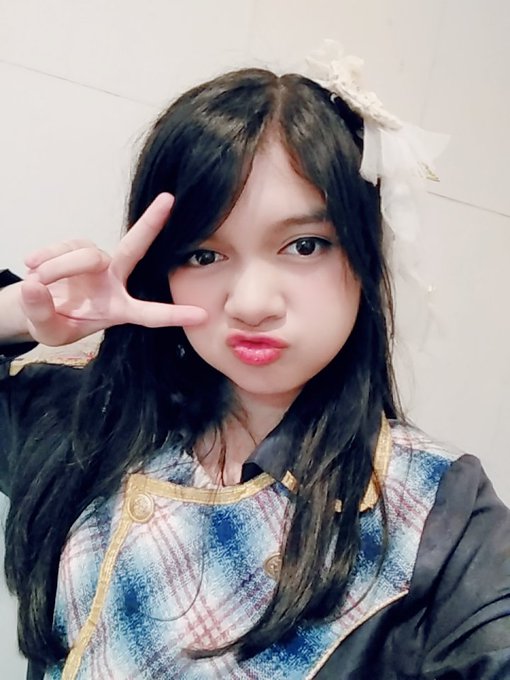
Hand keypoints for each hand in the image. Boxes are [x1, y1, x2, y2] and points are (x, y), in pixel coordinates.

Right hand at [20, 193, 205, 345]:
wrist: (38, 306)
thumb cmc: (55, 323)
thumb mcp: (47, 331)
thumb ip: (42, 314)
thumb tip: (34, 288)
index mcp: (119, 309)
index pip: (150, 314)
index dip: (174, 315)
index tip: (201, 315)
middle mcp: (115, 280)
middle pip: (134, 249)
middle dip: (151, 224)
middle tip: (168, 199)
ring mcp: (98, 261)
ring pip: (85, 255)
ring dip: (58, 268)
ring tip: (39, 282)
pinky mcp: (79, 247)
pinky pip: (63, 247)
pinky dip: (45, 257)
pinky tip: (32, 266)